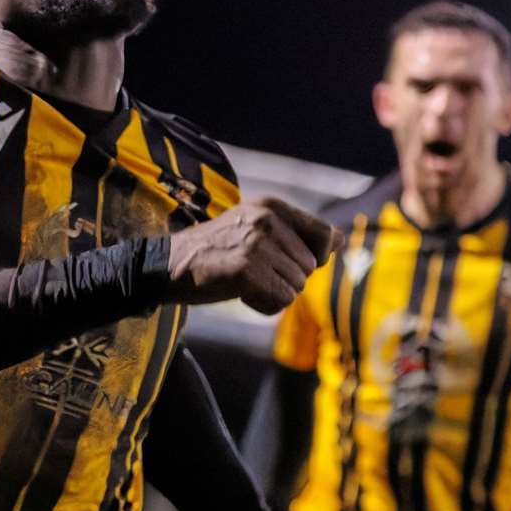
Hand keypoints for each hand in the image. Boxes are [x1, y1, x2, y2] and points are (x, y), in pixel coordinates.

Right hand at [167, 197, 341, 314]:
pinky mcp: (245, 270)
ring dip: (274, 293)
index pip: (324, 234)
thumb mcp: (259, 230)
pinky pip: (280, 301)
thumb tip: (341, 239)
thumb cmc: (217, 250)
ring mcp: (255, 244)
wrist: (170, 265)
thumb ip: (301, 234)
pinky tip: (241, 294)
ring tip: (245, 282)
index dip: (317, 257)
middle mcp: (266, 219)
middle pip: (310, 267)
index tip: (290, 262)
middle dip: (287, 278)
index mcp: (272, 206)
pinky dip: (264, 305)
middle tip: (253, 273)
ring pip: (296, 287)